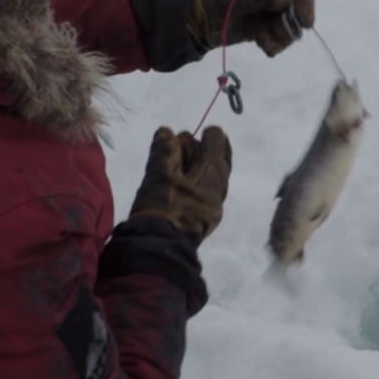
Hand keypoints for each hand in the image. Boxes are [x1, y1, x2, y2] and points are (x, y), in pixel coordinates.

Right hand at [130, 126, 231, 244]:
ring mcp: (216, 204)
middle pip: (219, 158)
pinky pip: (208, 191)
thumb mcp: (158, 174)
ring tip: (178, 165)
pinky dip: (197, 182)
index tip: (190, 135)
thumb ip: (164, 149)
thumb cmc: (162, 206)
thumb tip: (166, 131)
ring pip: (214, 176)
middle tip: (182, 147)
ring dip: (198, 166)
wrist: (162, 247)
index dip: (206, 133)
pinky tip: (181, 185)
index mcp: (212, 172)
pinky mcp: (207, 218)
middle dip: (201, 149)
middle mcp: (220, 187)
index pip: (217, 140)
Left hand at [188, 0, 314, 56]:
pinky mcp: (262, 24)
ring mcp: (265, 6)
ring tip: (266, 41)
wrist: (193, 23)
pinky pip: (278, 33)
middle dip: (293, 20)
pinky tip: (264, 47)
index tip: (306, 20)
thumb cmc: (209, 2)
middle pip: (295, 0)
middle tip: (287, 35)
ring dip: (283, 34)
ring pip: (289, 20)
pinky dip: (275, 43)